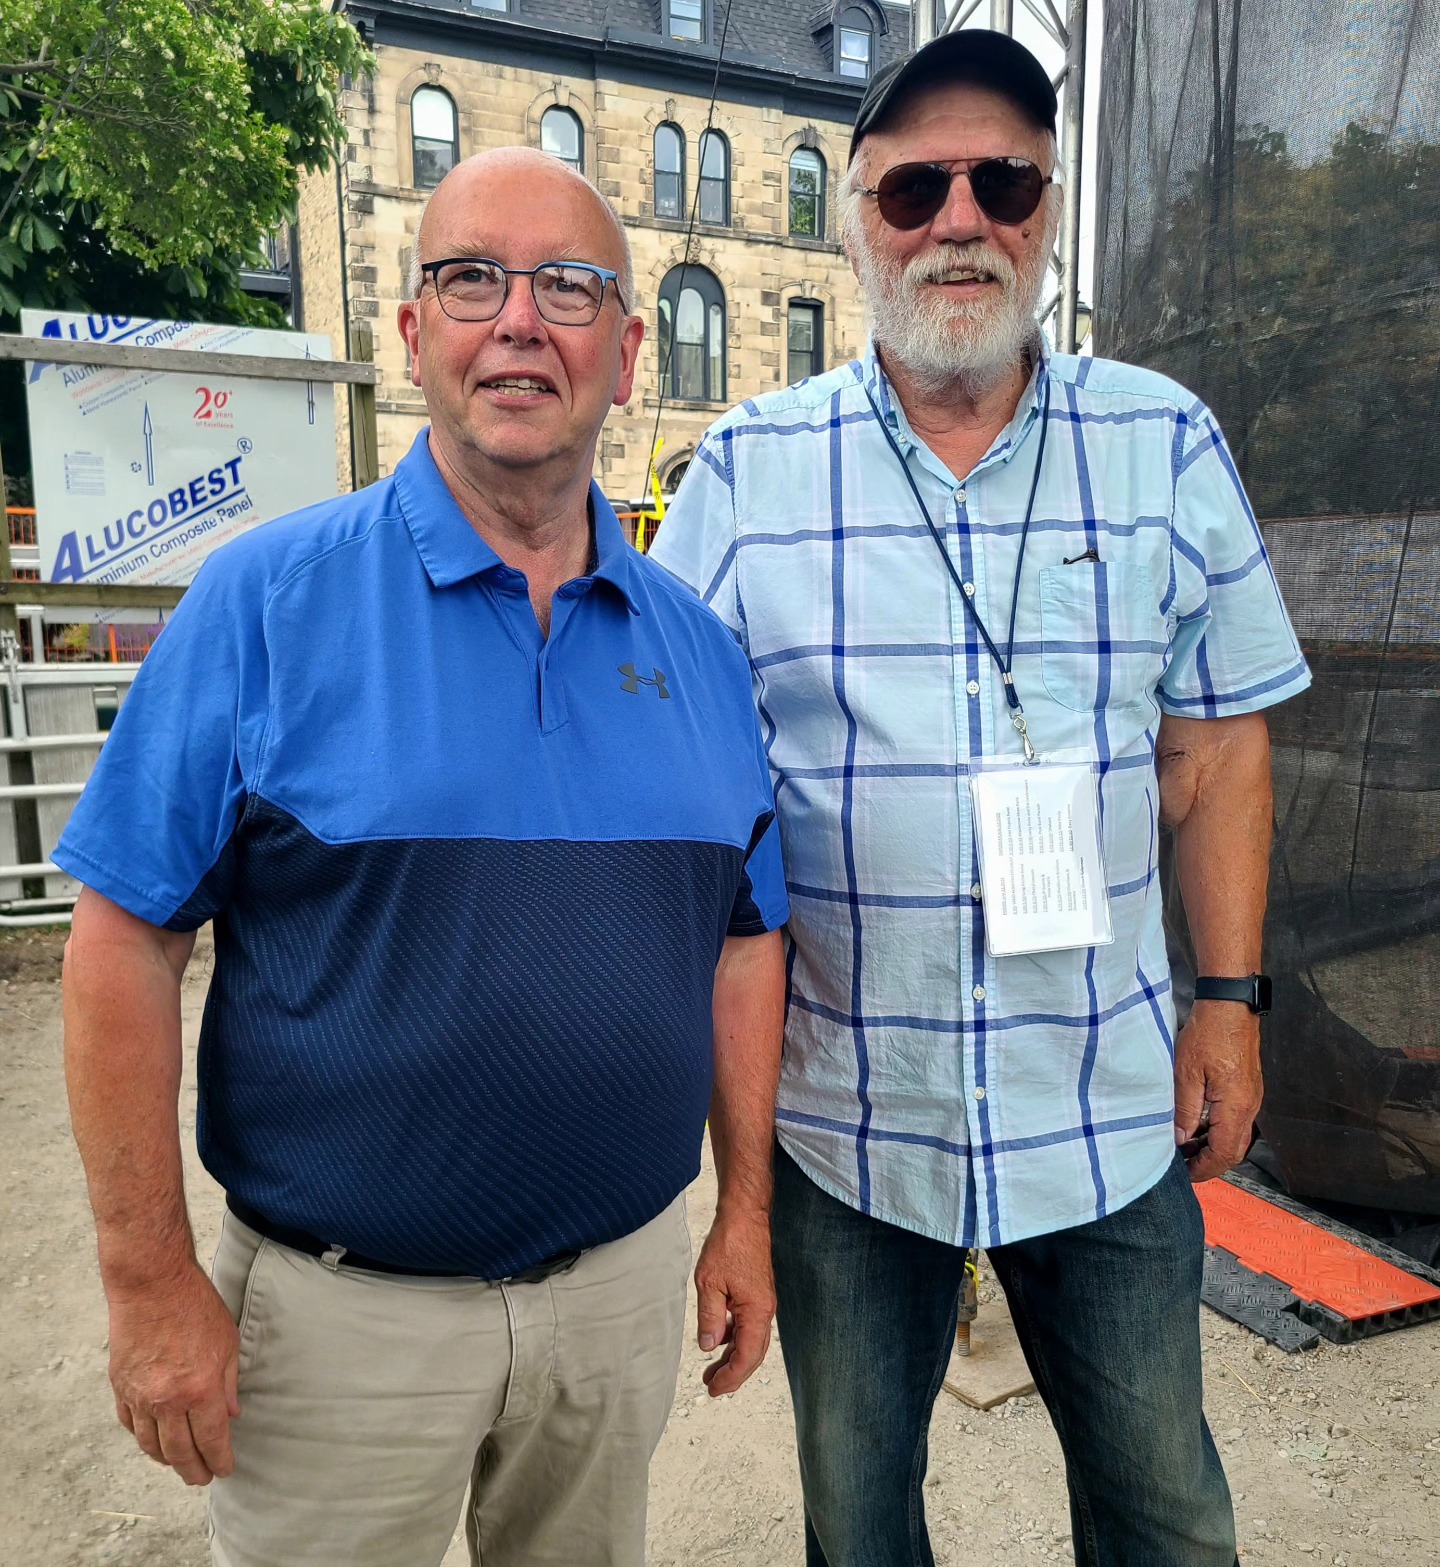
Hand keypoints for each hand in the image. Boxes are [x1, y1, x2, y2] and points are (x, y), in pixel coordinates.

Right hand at [106, 1262, 240, 1485]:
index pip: (211, 1440)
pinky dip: (143, 1438)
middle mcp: (167, 1400)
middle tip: (202, 1478)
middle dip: (193, 1470)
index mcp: (200, 1389)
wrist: (151, 1284)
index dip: (219, 1460)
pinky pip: (131, 1425)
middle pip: (179, 1452)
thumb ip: (229, 1384)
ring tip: (179, 1465)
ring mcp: (140, 1396)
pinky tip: (154, 1441)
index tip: (224, 1469)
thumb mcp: (227, 1342)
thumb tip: (231, 1415)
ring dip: (167, 1460)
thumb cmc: (195, 1306)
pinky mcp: (120, 1387)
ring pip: (151, 1445)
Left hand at [693, 1207, 774, 1396]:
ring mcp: (763, 1302)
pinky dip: (735, 1338)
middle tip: (711, 1387)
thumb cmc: (729, 1244)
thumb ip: (710, 1318)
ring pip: (751, 1341)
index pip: (746, 1357)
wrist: (745, 1217)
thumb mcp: (709, 1283)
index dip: (731, 1378)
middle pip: (753, 1354)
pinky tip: (720, 1339)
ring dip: (733, 1357)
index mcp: (756, 1312)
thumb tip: (709, 1347)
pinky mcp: (758, 1294)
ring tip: (711, 1369)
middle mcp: (765, 1311)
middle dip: (733, 1374)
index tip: (713, 1389)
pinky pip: (749, 1325)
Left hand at [1174, 1000, 1262, 1182]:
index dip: (1204, 1168)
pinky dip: (1217, 1129)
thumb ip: (1185, 1110)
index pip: (1224, 1153)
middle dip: (1209, 1162)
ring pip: (1235, 1136)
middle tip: (1184, 1165)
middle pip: (1234, 1150)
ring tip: (1185, 1147)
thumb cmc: (1210, 1032)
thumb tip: (1180, 1138)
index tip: (1185, 1173)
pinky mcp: (1246, 1088)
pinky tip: (1198, 1125)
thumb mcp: (1186, 1073)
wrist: (1230, 1005)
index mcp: (1236, 1106)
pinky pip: (1235, 1120)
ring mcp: (1251, 1097)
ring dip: (1212, 1146)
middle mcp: (1250, 1106)